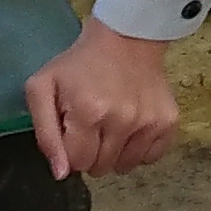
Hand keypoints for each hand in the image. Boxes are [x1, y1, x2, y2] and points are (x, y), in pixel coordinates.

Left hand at [27, 26, 181, 177]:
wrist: (125, 37)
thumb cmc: (79, 64)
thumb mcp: (43, 88)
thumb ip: (45, 133)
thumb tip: (61, 173)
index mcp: (88, 113)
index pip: (77, 163)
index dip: (71, 148)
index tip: (73, 128)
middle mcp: (122, 121)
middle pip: (100, 168)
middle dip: (91, 152)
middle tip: (91, 124)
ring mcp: (148, 123)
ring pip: (125, 166)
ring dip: (115, 153)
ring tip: (111, 125)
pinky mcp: (168, 122)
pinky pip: (151, 158)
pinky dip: (139, 149)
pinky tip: (131, 127)